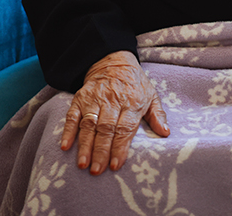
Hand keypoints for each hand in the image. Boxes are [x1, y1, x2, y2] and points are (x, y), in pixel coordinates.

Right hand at [60, 51, 169, 174]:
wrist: (114, 61)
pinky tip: (66, 146)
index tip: (116, 165)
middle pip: (106, 129)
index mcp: (132, 102)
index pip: (125, 128)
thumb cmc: (135, 83)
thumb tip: (165, 133)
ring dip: (85, 145)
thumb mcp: (151, 95)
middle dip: (101, 151)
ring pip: (89, 124)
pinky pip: (72, 115)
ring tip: (83, 164)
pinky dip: (68, 131)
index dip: (119, 147)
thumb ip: (158, 115)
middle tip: (97, 170)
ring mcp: (94, 99)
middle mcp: (112, 101)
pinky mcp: (80, 98)